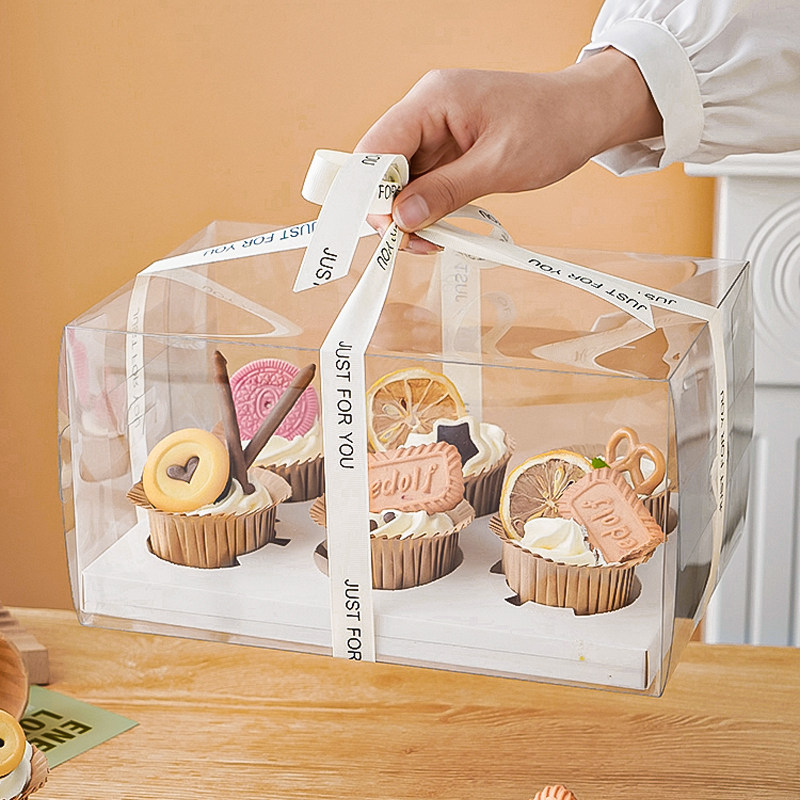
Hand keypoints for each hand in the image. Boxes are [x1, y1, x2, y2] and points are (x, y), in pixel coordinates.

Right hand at [355, 50, 661, 243]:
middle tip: (412, 243)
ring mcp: (434, 131)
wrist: (585, 114)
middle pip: (382, 167)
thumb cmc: (552, 126)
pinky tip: (439, 229)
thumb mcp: (498, 166)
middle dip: (391, 209)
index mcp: (432, 100)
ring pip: (399, 181)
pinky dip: (426, 210)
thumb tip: (403, 219)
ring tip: (431, 241)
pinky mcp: (446, 150)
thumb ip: (446, 192)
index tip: (388, 231)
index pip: (376, 147)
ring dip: (410, 215)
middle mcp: (425, 112)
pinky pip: (422, 184)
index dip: (372, 193)